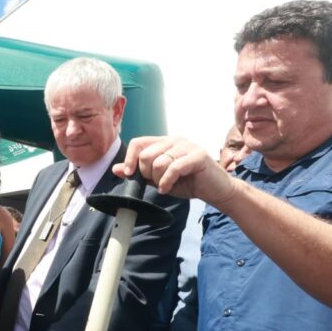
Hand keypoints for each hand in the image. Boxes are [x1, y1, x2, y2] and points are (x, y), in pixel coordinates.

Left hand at [115, 136, 239, 208]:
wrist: (215, 190)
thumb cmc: (188, 183)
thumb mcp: (158, 179)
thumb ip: (139, 173)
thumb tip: (116, 169)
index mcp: (164, 142)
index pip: (138, 142)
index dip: (129, 158)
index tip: (128, 174)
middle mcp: (175, 140)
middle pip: (146, 155)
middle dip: (146, 174)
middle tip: (156, 182)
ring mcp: (187, 145)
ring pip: (159, 162)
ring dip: (158, 180)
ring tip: (165, 186)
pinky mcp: (198, 155)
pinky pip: (174, 168)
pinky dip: (167, 181)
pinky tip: (167, 189)